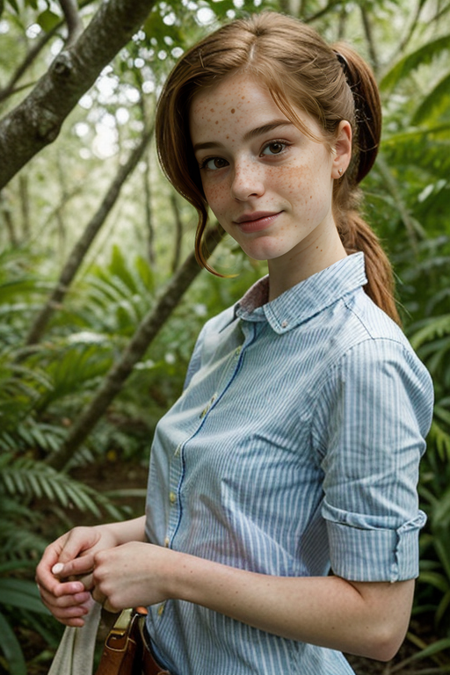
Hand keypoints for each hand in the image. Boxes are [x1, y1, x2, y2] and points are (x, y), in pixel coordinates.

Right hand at [36, 525, 118, 625]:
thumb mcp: (81, 537)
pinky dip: (68, 618)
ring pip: (52, 605)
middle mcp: (51, 571)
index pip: (42, 574)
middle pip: (46, 592)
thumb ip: (69, 551)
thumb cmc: (94, 538)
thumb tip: (56, 570)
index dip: (52, 585)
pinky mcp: (66, 595)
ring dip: (67, 611)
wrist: (106, 544)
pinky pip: (60, 611)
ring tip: (86, 608)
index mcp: (51, 555)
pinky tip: (81, 620)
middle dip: (64, 599)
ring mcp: (57, 584)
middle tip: (85, 596)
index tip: (73, 588)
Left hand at [58, 541, 178, 612]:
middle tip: (118, 580)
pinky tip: (132, 594)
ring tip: (129, 586)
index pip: (78, 564)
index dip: (69, 569)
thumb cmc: (150, 557)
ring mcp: (106, 588)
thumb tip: (99, 561)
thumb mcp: (126, 548)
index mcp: (101, 556)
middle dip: (97, 584)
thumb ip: (108, 556)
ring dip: (108, 595)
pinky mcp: (114, 603)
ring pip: (98, 596)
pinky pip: (108, 606)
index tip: (58, 573)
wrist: (167, 572)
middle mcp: (100, 572)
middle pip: (88, 583)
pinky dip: (117, 603)